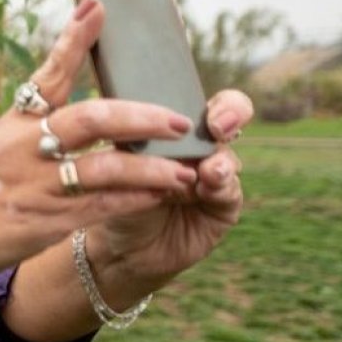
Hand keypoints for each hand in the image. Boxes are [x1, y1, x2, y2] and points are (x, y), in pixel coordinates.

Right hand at [0, 0, 206, 281]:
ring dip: (151, 169)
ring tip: (186, 171)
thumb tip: (73, 108)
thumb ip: (32, 128)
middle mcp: (23, 148)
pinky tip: (160, 196)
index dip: (75, 40)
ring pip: (105, 169)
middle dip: (141, 117)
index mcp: (13, 124)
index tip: (98, 4)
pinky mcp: (42, 222)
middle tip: (178, 119)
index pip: (48, 74)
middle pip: (91, 119)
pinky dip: (134, 199)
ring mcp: (34, 185)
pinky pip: (100, 207)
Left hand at [89, 88, 251, 288]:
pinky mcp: (223, 207)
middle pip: (231, 117)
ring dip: (221, 160)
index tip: (197, 99)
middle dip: (231, 114)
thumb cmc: (109, 195)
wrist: (115, 247)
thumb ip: (126, 134)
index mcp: (174, 127)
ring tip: (210, 168)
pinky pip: (229, 192)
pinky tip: (209, 184)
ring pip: (228, 157)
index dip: (206, 95)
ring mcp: (214, 175)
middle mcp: (199, 146)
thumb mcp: (112, 159)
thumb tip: (122, 99)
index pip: (199, 96)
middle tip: (218, 124)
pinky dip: (221, 186)